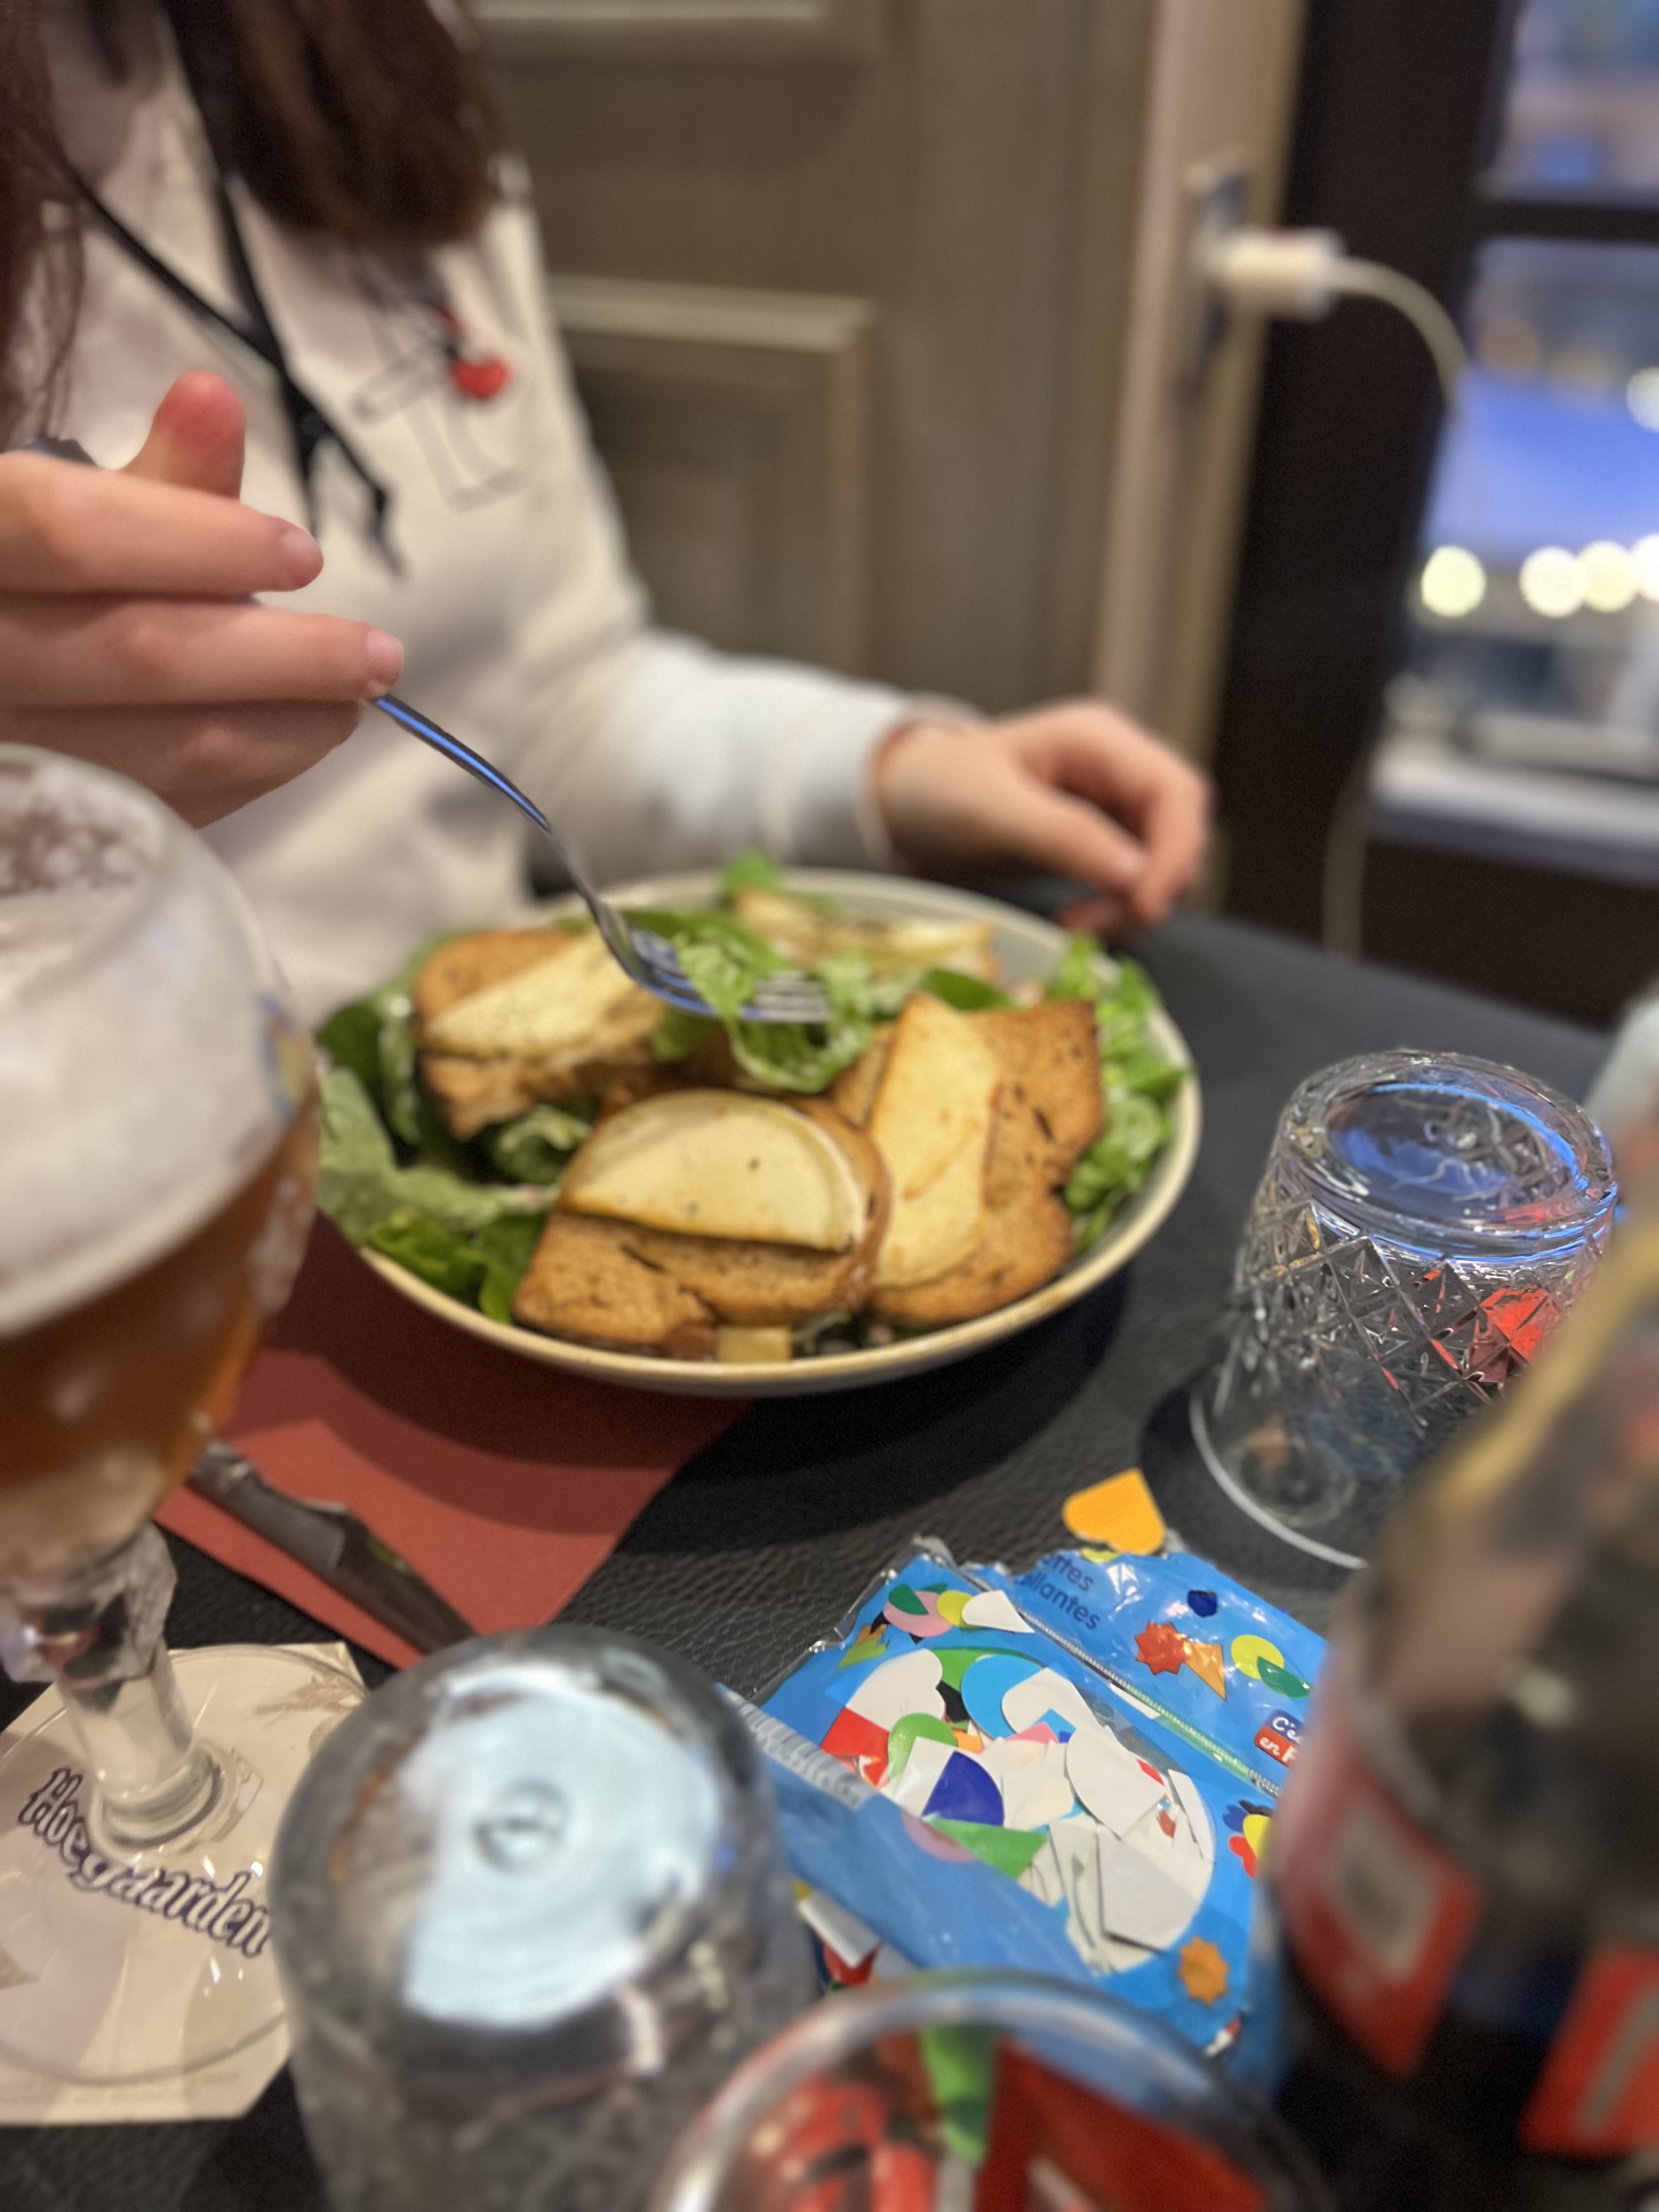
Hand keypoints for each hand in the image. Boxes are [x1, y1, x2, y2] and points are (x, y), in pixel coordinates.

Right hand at [0, 371, 401, 825]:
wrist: (9, 698)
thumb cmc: (44, 594)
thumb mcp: (79, 522)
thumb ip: (154, 479)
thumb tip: (213, 398)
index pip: (69, 533)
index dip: (196, 541)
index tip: (303, 554)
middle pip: (142, 653)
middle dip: (283, 655)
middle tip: (378, 654)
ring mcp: (16, 755)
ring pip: (168, 748)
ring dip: (288, 726)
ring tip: (354, 698)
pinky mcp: (58, 828)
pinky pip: (174, 809)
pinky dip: (252, 774)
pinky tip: (298, 738)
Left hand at [872, 700, 1210, 934]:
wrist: (901, 804)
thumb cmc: (936, 790)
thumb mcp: (991, 811)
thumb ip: (1063, 835)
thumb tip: (1134, 874)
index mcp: (1099, 740)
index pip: (1177, 792)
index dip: (1176, 852)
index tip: (1144, 905)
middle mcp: (1118, 768)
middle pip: (1181, 830)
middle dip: (1156, 885)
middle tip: (1099, 928)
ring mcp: (1113, 805)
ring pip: (1164, 861)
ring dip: (1135, 904)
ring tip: (1076, 927)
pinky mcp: (1102, 842)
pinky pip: (1137, 880)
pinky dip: (1119, 908)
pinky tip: (1077, 923)